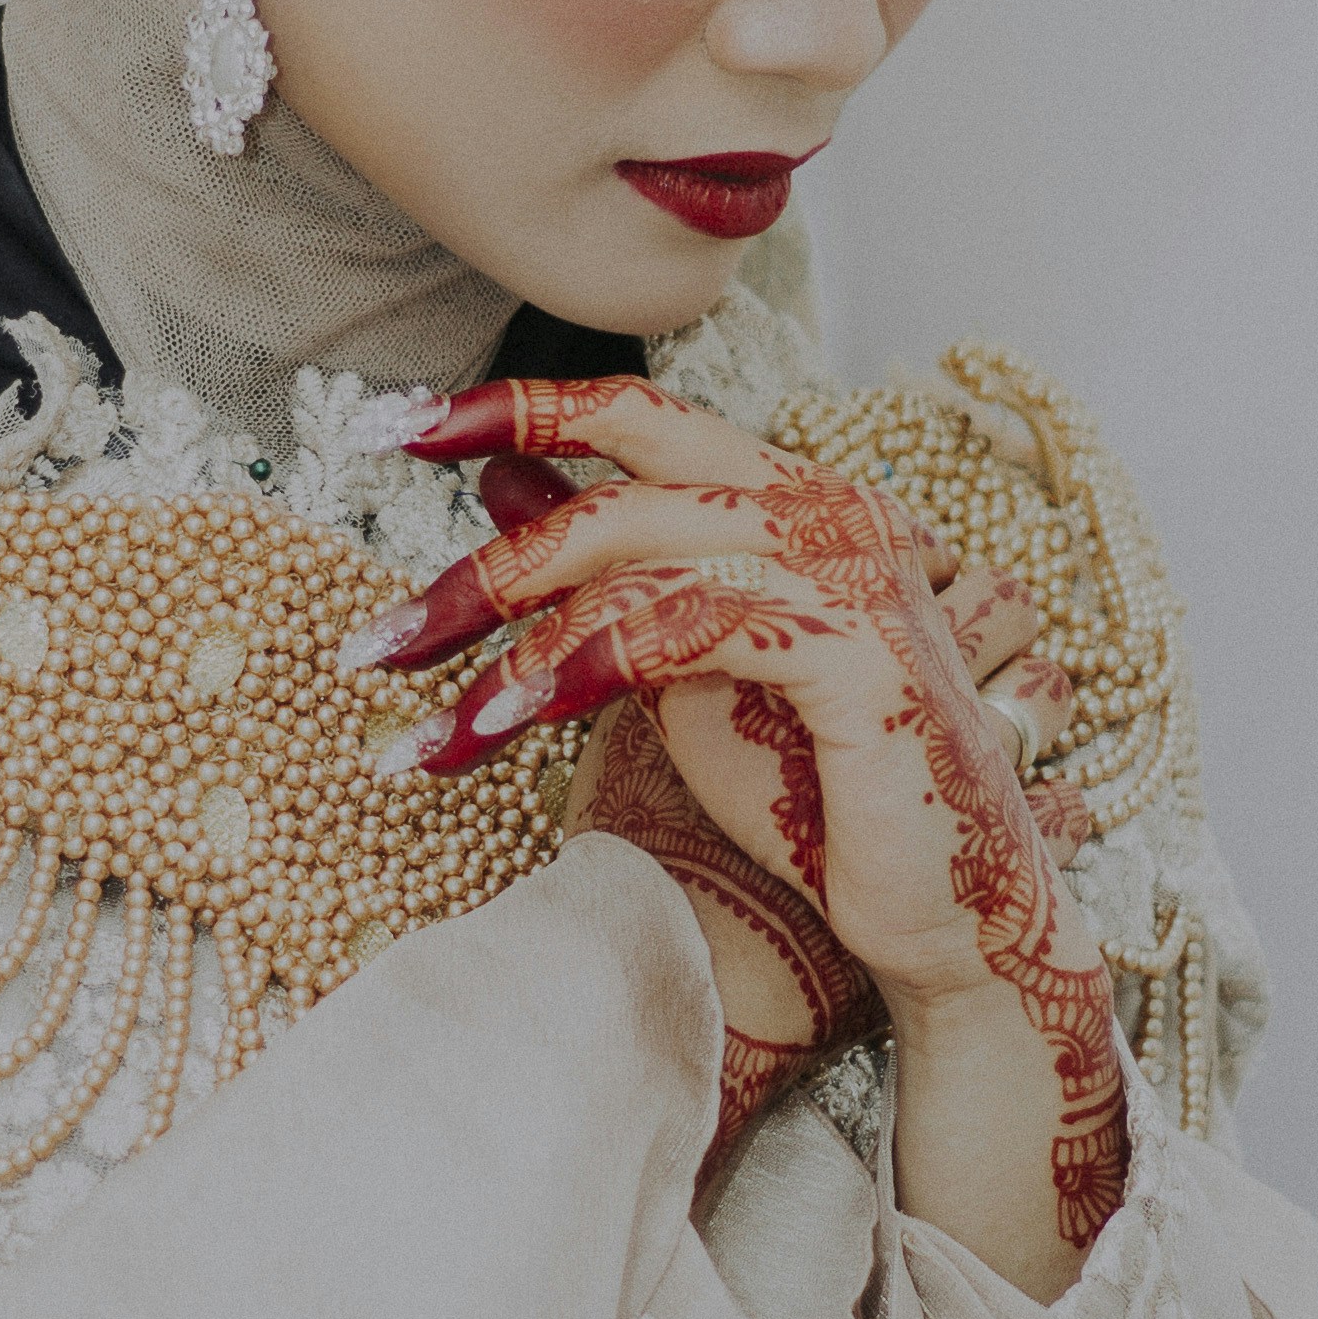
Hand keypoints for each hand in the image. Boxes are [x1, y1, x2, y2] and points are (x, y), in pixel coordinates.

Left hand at [364, 380, 1129, 1293]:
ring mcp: (847, 569)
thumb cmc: (815, 798)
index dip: (515, 407)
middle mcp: (823, 508)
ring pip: (639, 556)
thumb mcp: (679, 675)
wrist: (940, 911)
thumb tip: (500, 492)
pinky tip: (517, 717)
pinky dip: (587, 666)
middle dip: (486, 563)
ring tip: (429, 729)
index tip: (394, 427)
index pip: (639, 413)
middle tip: (377, 643)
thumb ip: (608, 582)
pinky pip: (687, 625)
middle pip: (623, 478)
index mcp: (786, 499)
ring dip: (512, 645)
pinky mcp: (852, 646)